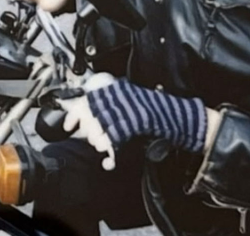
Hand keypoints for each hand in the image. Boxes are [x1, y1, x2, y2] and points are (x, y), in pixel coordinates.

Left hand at [58, 73, 207, 169]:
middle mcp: (120, 97)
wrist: (180, 117)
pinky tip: (110, 160)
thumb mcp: (130, 99)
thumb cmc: (157, 110)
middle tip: (94, 137)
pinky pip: (115, 142)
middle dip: (89, 132)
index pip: (86, 99)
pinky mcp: (136, 124)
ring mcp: (128, 110)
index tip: (68, 125)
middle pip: (90, 117)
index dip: (74, 114)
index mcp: (117, 89)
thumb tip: (84, 113)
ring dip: (100, 143)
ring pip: (100, 131)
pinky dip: (111, 156)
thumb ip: (110, 104)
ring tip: (105, 146)